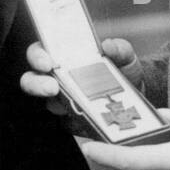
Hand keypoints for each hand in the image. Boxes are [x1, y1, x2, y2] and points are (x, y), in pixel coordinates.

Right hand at [20, 38, 144, 113]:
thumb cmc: (123, 71)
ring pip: (46, 103)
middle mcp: (58, 78)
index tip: (46, 62)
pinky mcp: (71, 121)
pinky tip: (86, 119)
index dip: (37, 55)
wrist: (136, 97)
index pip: (41, 51)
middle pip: (32, 79)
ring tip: (67, 106)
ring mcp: (62, 101)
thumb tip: (108, 45)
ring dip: (54, 104)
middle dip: (36, 83)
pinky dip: (74, 122)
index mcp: (65, 57)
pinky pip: (66, 123)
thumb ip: (118, 48)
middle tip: (52, 87)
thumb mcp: (125, 56)